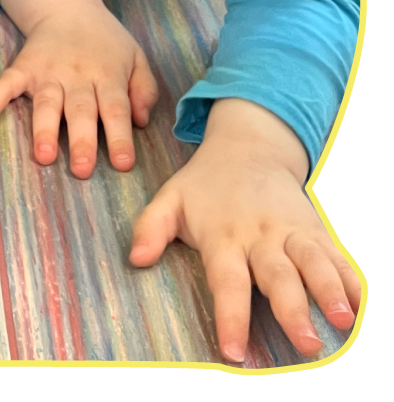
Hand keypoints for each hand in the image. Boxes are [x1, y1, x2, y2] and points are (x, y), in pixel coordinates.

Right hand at [0, 0, 157, 177]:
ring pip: (46, 103)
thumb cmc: (105, 40)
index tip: (123, 164)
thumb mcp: (135, 57)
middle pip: (80, 110)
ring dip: (44, 129)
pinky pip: (7, 83)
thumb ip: (144, 89)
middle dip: (81, 141)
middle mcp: (77, 76)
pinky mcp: (24, 67)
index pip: (115, 109)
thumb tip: (141, 121)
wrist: (67, 6)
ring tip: (44, 156)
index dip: (119, 137)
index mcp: (107, 76)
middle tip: (82, 170)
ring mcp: (48, 72)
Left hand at [129, 98, 362, 362]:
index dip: (230, 315)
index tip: (233, 352)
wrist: (249, 146)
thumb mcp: (171, 198)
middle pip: (278, 275)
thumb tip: (135, 259)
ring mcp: (292, 231)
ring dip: (331, 291)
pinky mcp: (316, 229)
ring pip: (314, 262)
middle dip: (293, 310)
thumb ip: (150, 227)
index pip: (227, 280)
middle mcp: (260, 235)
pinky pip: (337, 255)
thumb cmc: (205, 184)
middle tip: (307, 346)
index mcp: (223, 235)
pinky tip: (364, 305)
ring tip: (345, 321)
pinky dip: (354, 279)